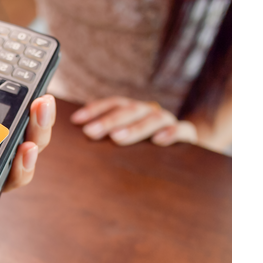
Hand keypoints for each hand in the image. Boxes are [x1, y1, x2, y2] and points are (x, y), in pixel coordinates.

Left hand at [70, 96, 197, 145]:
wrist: (181, 158)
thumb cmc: (142, 151)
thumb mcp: (122, 142)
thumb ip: (105, 138)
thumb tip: (77, 137)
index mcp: (133, 111)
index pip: (114, 103)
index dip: (95, 109)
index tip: (76, 120)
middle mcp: (150, 112)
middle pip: (130, 110)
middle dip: (108, 121)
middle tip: (89, 133)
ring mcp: (168, 122)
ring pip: (153, 119)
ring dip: (134, 128)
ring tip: (116, 138)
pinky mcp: (187, 136)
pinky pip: (182, 130)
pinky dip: (171, 133)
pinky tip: (159, 141)